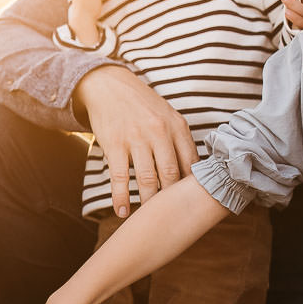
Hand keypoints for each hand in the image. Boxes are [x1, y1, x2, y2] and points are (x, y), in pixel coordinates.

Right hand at [73, 65, 198, 217]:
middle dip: (172, 198)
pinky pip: (120, 177)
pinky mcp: (115, 144)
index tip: (192, 203)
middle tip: (173, 215)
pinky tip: (123, 211)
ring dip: (149, 202)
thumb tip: (194, 172)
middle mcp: (159, 132)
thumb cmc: (141, 105)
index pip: (191, 162)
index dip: (192, 187)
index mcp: (177, 126)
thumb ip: (180, 140)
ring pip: (147, 179)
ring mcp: (136, 138)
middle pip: (171, 174)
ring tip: (149, 218)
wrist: (109, 86)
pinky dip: (121, 197)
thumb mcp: (167, 115)